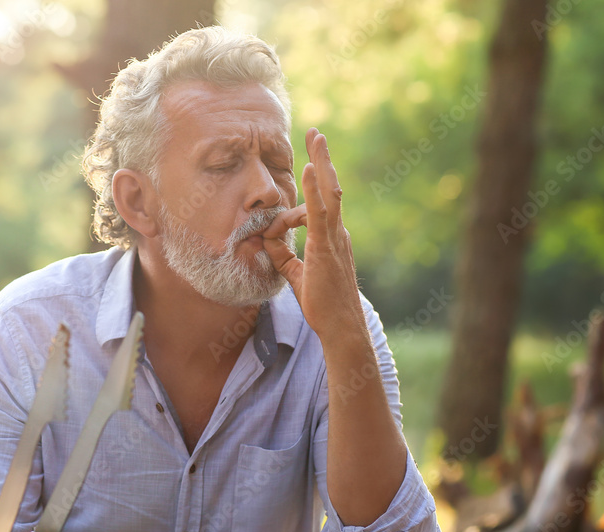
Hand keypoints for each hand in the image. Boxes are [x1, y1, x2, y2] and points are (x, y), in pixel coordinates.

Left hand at [262, 129, 365, 343]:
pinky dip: (316, 188)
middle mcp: (337, 232)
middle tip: (316, 134)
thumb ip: (282, 256)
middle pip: (331, 187)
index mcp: (331, 238)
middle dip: (322, 159)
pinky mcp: (326, 246)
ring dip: (322, 162)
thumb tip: (264, 240)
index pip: (315, 208)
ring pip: (330, 191)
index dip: (296, 202)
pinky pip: (321, 212)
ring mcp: (334, 237)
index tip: (281, 205)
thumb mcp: (295, 275)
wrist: (339, 326)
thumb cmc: (322, 305)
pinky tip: (311, 168)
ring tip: (316, 137)